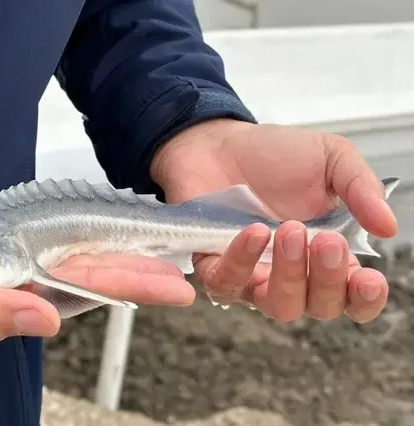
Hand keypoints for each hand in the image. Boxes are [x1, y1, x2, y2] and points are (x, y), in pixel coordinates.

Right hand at [0, 228, 193, 370]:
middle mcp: (13, 284)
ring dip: (111, 243)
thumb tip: (46, 318)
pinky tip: (90, 221)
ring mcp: (0, 263)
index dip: (132, 285)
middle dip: (140, 263)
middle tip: (189, 253)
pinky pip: (33, 235)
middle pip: (89, 270)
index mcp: (7, 303)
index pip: (84, 292)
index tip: (178, 283)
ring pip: (67, 251)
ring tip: (156, 235)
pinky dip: (65, 227)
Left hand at [150, 118, 397, 322]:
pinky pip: (226, 283)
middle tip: (326, 240)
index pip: (351, 297)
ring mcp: (252, 274)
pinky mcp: (212, 265)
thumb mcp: (330, 158)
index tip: (369, 279)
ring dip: (289, 276)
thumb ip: (360, 188)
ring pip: (277, 305)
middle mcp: (291, 273)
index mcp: (325, 255)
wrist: (221, 141)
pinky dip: (242, 262)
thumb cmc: (275, 155)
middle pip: (318, 307)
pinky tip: (254, 232)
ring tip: (289, 231)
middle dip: (327, 279)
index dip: (364, 299)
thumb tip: (388, 226)